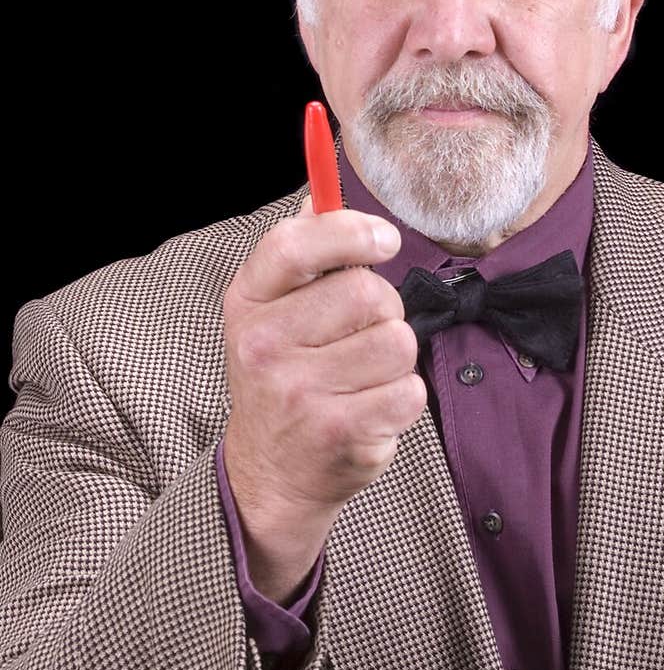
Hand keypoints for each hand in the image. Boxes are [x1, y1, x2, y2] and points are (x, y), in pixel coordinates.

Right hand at [222, 198, 425, 554]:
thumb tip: (320, 194)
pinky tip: (370, 409)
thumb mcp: (272, 313)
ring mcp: (298, 390)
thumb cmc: (284, 378)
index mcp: (248, 302)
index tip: (384, 239)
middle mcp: (264, 344)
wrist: (271, 474)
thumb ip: (301, 255)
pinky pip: (409, 389)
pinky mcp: (338, 430)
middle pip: (368, 293)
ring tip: (362, 378)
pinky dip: (402, 399)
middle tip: (361, 337)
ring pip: (397, 342)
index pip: (298, 244)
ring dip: (394, 360)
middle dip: (383, 311)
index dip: (351, 231)